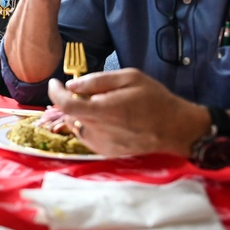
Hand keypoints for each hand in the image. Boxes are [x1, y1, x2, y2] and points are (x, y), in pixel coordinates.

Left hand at [48, 68, 206, 157]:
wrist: (174, 128)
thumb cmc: (155, 99)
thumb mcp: (130, 78)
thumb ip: (98, 81)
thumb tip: (72, 85)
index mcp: (104, 111)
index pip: (66, 105)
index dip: (55, 93)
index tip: (55, 82)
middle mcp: (99, 130)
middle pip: (69, 113)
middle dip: (72, 99)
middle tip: (90, 91)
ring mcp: (101, 143)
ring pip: (76, 124)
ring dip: (80, 113)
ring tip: (102, 106)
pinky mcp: (105, 151)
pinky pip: (86, 135)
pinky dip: (89, 124)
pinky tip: (107, 119)